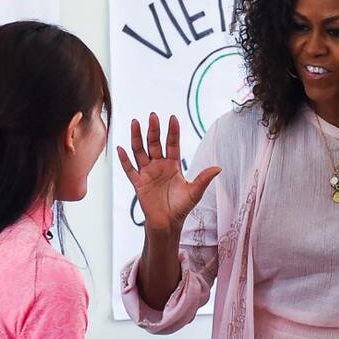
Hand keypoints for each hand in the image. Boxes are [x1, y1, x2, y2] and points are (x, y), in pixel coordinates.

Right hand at [117, 113, 219, 231]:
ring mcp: (147, 173)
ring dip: (137, 138)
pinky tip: (120, 148)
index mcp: (173, 165)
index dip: (172, 132)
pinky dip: (124, 159)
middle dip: (154, 130)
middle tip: (153, 116)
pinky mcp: (138, 183)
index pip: (173, 144)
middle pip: (154, 144)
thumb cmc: (181, 207)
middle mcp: (159, 166)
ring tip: (135, 123)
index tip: (173, 118)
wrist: (167, 223)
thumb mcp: (195, 192)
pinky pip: (130, 169)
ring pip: (140, 151)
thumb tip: (219, 168)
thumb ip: (203, 179)